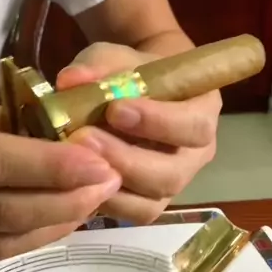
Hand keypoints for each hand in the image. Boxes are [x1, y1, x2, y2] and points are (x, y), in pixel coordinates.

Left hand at [57, 43, 220, 224]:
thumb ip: (99, 65)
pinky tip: (77, 182)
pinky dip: (104, 202)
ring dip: (112, 185)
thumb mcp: (117, 57)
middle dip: (126, 160)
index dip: (156, 122)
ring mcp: (174, 182)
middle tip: (85, 139)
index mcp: (202, 111)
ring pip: (152, 201)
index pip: (193, 125)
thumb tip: (69, 81)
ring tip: (76, 161)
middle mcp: (195, 154)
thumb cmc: (133, 70)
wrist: (134, 89)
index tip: (115, 110)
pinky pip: (132, 213)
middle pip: (172, 173)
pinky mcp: (150, 201)